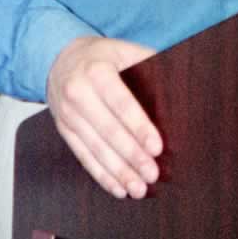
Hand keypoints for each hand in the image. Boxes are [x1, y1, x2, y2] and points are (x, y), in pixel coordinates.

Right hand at [45, 35, 160, 198]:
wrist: (58, 60)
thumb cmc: (101, 57)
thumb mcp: (122, 50)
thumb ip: (147, 62)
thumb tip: (179, 82)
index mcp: (96, 72)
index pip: (120, 103)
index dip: (138, 127)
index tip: (156, 147)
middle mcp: (78, 94)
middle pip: (108, 130)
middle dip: (131, 155)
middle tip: (152, 173)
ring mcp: (68, 115)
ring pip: (95, 148)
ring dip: (118, 172)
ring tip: (138, 188)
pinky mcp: (64, 131)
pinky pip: (83, 156)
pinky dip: (101, 175)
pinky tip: (118, 188)